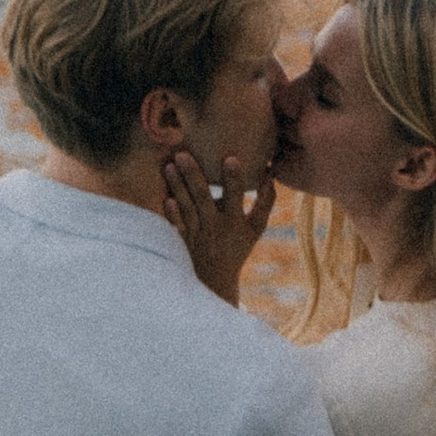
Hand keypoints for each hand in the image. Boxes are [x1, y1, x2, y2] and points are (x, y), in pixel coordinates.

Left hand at [162, 148, 276, 304]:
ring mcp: (196, 234)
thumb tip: (270, 173)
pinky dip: (172, 215)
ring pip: (186, 208)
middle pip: (203, 199)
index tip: (231, 158)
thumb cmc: (237, 247)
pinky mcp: (181, 240)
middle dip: (193, 176)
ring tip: (168, 166)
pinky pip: (175, 226)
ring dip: (177, 187)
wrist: (215, 280)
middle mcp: (215, 227)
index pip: (236, 197)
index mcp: (235, 221)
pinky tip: (166, 199)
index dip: (234, 179)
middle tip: (182, 154)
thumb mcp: (256, 228)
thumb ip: (265, 202)